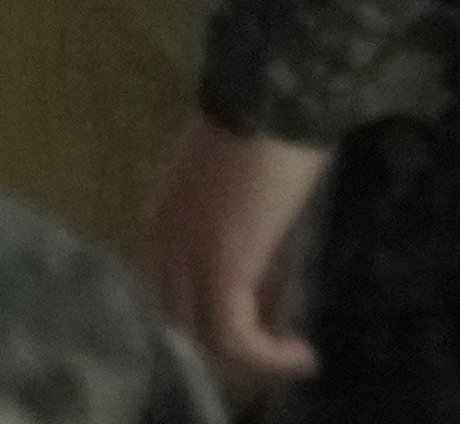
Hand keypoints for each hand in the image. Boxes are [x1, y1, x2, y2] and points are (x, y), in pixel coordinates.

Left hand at [137, 115, 333, 395]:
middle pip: (180, 321)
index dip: (207, 319)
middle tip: (274, 354)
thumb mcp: (236, 196)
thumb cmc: (264, 134)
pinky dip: (268, 355)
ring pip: (204, 337)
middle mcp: (158, 244)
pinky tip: (302, 352)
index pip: (167, 293)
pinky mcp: (219, 270)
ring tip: (292, 358)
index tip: (256, 328)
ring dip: (251, 359)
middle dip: (226, 347)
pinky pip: (234, 337)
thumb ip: (234, 236)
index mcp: (158, 221)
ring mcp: (184, 258)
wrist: (272, 100)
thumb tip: (263, 285)